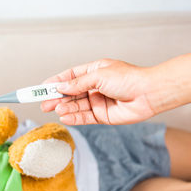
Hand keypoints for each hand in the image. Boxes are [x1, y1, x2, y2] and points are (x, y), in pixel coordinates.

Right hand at [41, 59, 156, 124]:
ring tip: (55, 110)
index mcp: (93, 72)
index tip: (42, 88)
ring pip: (76, 106)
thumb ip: (78, 83)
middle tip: (44, 103)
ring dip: (64, 108)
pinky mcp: (102, 115)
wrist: (148, 93)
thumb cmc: (129, 78)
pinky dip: (73, 118)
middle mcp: (94, 87)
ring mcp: (98, 102)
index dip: (55, 82)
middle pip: (70, 93)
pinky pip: (84, 117)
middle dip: (57, 98)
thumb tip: (61, 87)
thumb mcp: (99, 76)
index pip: (69, 77)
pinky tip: (64, 117)